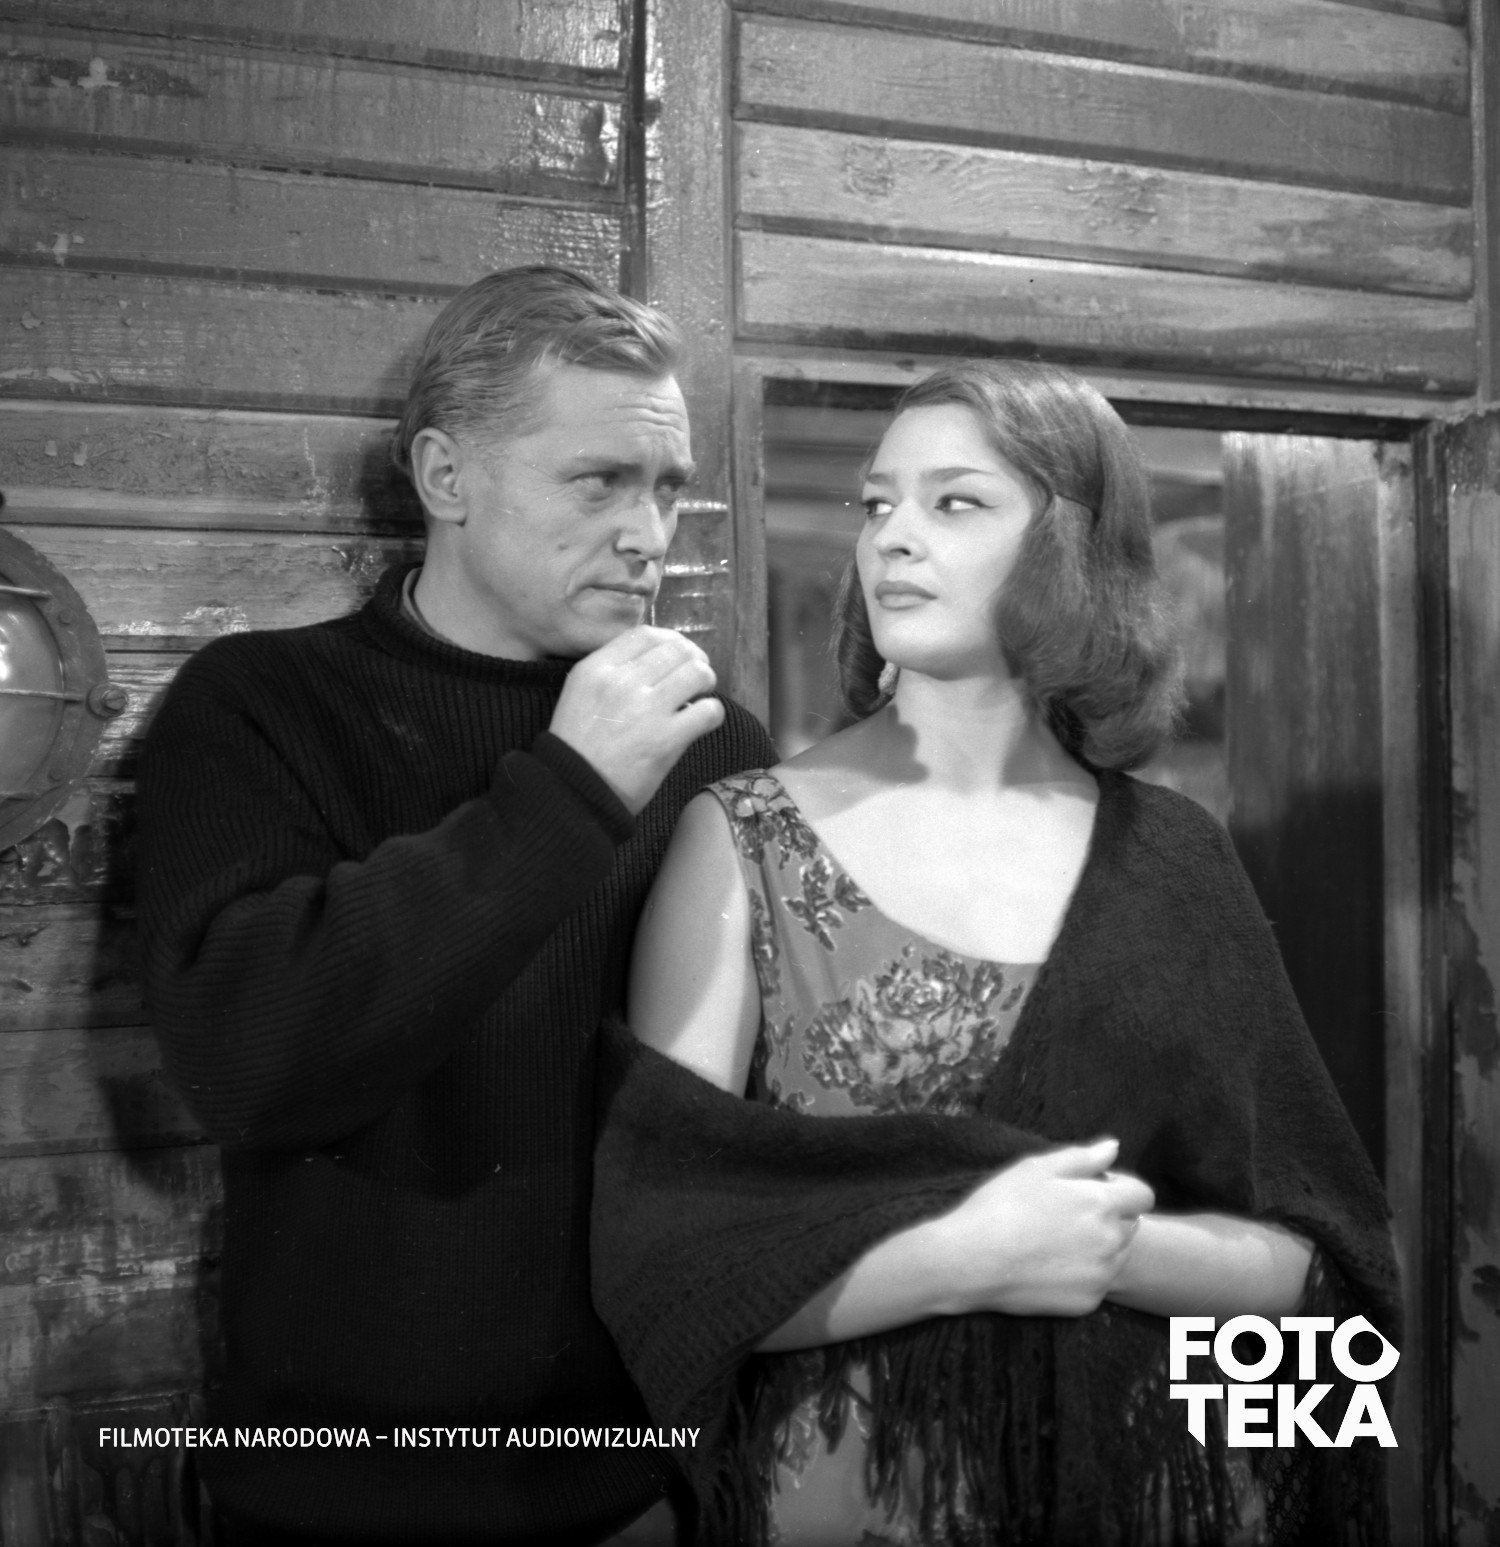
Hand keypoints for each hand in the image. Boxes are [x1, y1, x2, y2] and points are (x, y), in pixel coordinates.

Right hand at [550, 626, 725, 813]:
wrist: (574, 792)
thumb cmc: (577, 747)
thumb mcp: (580, 694)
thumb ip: (611, 672)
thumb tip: (657, 657)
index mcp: (596, 668)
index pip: (645, 634)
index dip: (670, 640)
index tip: (679, 654)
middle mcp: (621, 681)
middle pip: (677, 649)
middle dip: (694, 660)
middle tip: (696, 677)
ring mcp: (646, 709)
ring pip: (698, 673)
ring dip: (706, 683)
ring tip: (700, 697)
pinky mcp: (667, 739)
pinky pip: (709, 711)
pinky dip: (712, 714)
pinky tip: (702, 723)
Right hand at [931, 1137, 1153, 1317]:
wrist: (970, 1261)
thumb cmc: (1001, 1206)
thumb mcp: (1037, 1168)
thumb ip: (1083, 1157)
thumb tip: (1114, 1147)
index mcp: (1102, 1203)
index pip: (1143, 1195)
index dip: (1121, 1188)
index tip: (1091, 1189)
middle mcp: (1112, 1241)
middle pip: (1130, 1224)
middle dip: (1109, 1215)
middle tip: (1065, 1214)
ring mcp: (1102, 1275)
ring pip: (1117, 1254)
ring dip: (1099, 1245)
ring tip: (1055, 1240)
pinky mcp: (1088, 1302)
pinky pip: (1097, 1281)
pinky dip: (1082, 1272)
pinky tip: (1049, 1265)